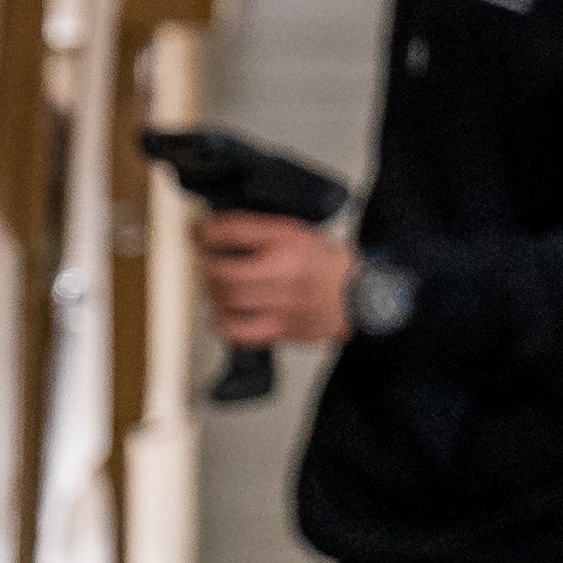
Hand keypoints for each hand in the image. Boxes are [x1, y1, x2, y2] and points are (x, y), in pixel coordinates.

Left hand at [201, 214, 359, 347]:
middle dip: (206, 266)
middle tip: (207, 263)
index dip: (205, 232)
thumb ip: (258, 231)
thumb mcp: (297, 233)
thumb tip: (215, 232)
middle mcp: (285, 272)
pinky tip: (229, 313)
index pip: (232, 231)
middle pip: (222, 271)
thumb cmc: (327, 265)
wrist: (362, 296)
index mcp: (289, 241)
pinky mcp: (282, 330)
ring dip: (213, 293)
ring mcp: (283, 304)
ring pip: (225, 301)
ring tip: (218, 287)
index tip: (199, 234)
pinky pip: (237, 331)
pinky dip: (224, 322)